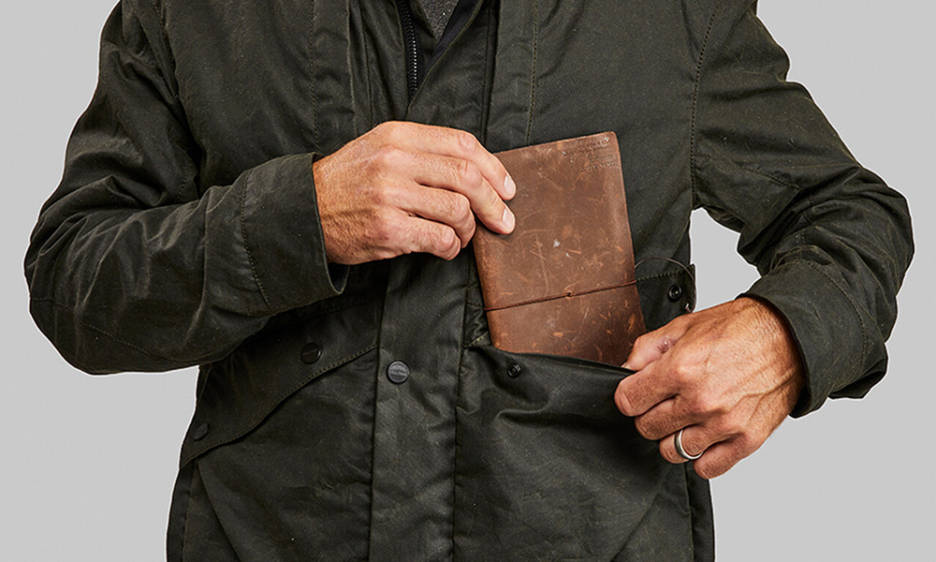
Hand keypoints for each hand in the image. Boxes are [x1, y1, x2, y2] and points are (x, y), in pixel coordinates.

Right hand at [312, 121, 515, 264]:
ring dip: (469, 229)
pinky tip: (446, 248)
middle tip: (503, 221)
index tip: (507, 189)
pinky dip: (451, 248)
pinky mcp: (387, 229)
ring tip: (462, 235)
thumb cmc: (349, 183)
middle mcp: (394, 161)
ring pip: (458, 210)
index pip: (462, 144)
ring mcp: (390, 196)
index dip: (494, 168)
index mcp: (398, 135)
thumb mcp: (380, 148)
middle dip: (494, 204)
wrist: (304, 212)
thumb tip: (480, 172)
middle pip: (467, 177)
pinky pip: (440, 239)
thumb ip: (423, 152)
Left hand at [614, 297, 804, 478]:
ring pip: (672, 451)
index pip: (628, 401)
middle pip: (646, 428)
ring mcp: (724, 424)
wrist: (789, 338)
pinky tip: (706, 435)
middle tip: (666, 401)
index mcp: (680, 369)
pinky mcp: (746, 440)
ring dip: (674, 436)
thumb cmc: (740, 329)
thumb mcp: (684, 326)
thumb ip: (647, 349)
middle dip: (650, 414)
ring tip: (687, 418)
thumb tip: (626, 370)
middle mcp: (700, 400)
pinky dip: (702, 456)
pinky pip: (707, 468)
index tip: (639, 392)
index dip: (630, 395)